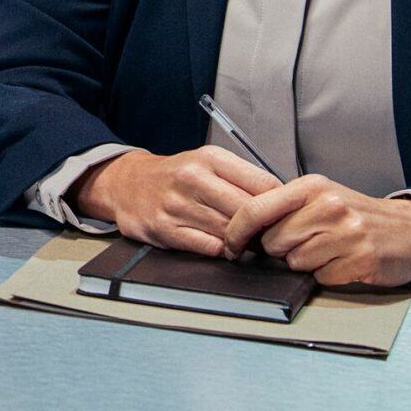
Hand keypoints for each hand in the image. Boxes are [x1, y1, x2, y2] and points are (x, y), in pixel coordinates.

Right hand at [72, 145, 281, 257]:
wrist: (128, 183)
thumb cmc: (177, 176)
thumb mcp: (208, 163)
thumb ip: (243, 179)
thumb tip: (283, 202)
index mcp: (211, 159)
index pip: (264, 184)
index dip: (280, 204)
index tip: (283, 214)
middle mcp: (193, 178)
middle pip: (248, 211)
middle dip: (263, 227)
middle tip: (269, 234)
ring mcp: (177, 205)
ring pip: (230, 232)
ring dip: (243, 242)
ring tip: (246, 241)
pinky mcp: (165, 229)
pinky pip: (208, 247)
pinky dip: (222, 251)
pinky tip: (223, 247)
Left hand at [220, 175, 410, 287]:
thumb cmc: (358, 216)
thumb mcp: (322, 198)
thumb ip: (286, 208)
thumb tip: (244, 230)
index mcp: (312, 186)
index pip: (256, 209)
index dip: (236, 231)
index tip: (231, 245)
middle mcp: (328, 205)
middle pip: (274, 241)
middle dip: (283, 249)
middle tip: (307, 243)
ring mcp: (346, 233)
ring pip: (295, 261)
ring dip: (307, 263)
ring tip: (330, 250)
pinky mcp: (360, 259)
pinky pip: (321, 277)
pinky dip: (328, 275)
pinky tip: (344, 262)